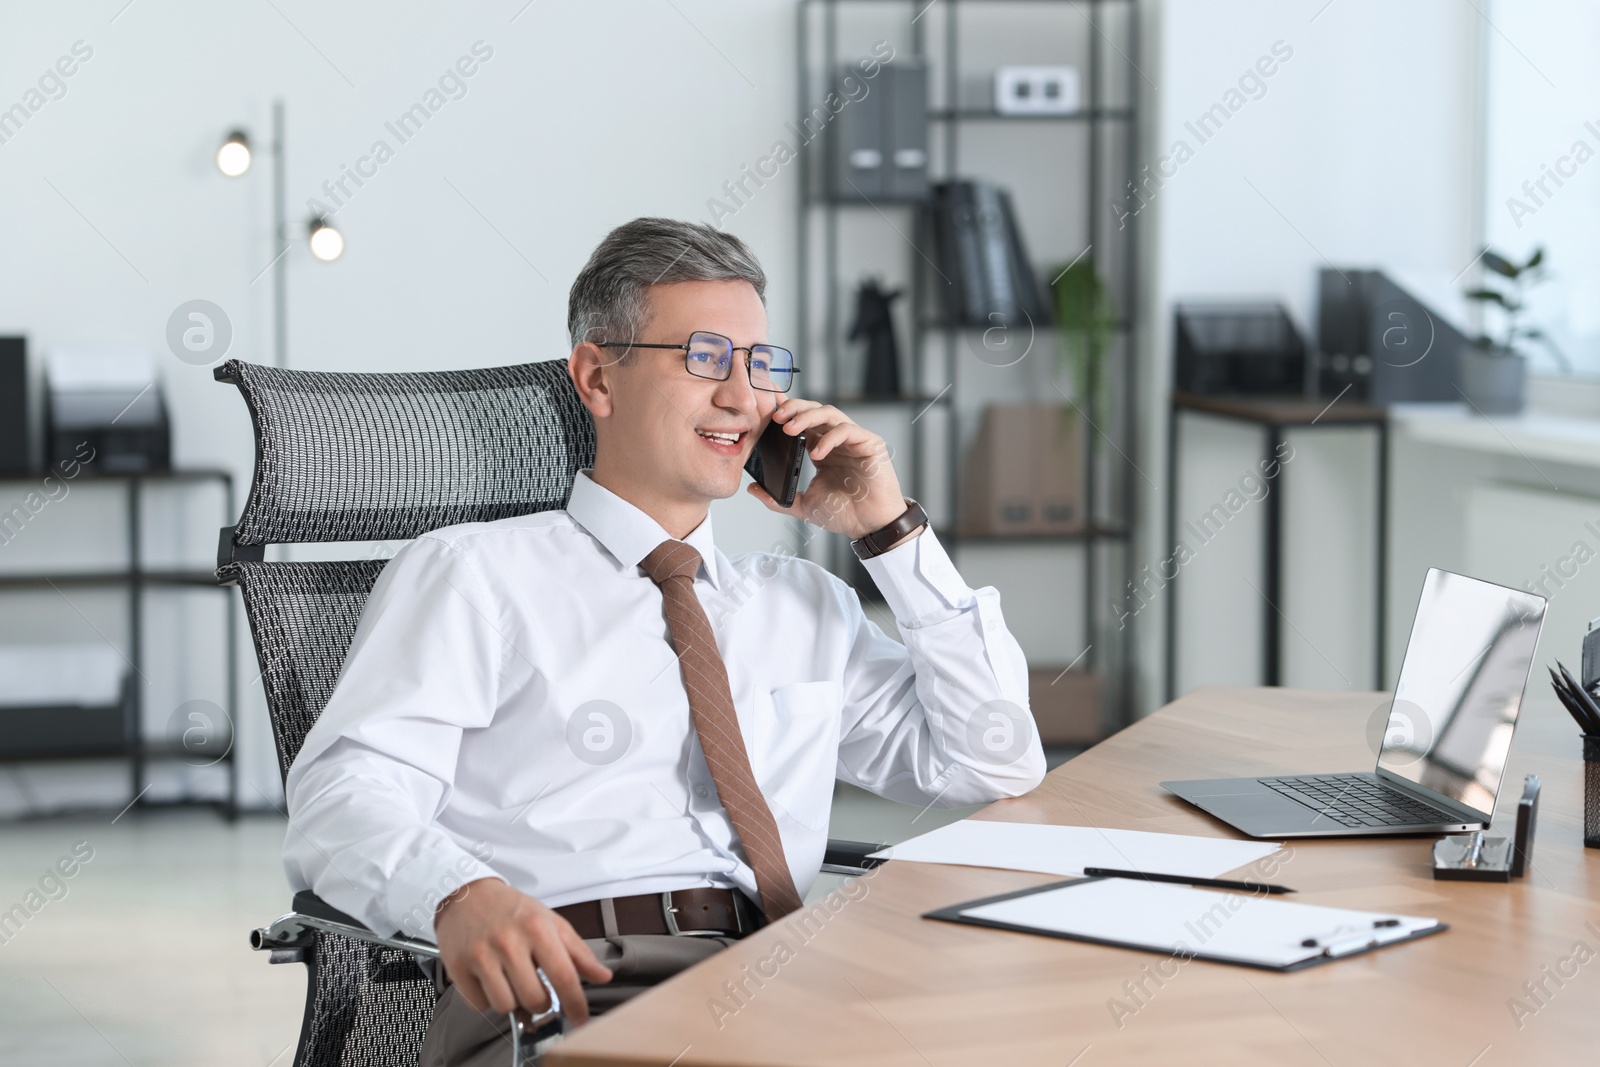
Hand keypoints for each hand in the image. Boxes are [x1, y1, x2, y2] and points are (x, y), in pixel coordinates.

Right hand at [433, 878, 612, 1025]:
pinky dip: (488, 998)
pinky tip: (490, 979)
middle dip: (541, 1002)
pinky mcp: (458, 967)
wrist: (467, 895)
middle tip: (536, 987)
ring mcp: (481, 955)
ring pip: (506, 1006)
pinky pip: (480, 1005)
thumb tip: (603, 976)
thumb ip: (578, 952)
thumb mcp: (551, 922)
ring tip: (511, 980)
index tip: (581, 1019)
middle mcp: (509, 942)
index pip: (564, 976)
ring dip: (513, 1001)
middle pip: (535, 999)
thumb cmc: (513, 910)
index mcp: (538, 928)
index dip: (575, 1003)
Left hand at [746, 398, 910, 539]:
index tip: (766, 413)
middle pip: (814, 410)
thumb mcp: (803, 506)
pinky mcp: (870, 444)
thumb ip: (778, 499)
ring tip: (789, 428)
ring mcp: (854, 440)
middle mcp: (837, 441)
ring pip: (830, 413)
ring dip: (807, 417)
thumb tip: (752, 489)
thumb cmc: (844, 513)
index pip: (802, 422)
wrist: (869, 526)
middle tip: (775, 417)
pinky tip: (817, 453)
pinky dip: (829, 438)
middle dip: (794, 409)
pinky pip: (848, 430)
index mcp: (821, 449)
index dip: (786, 413)